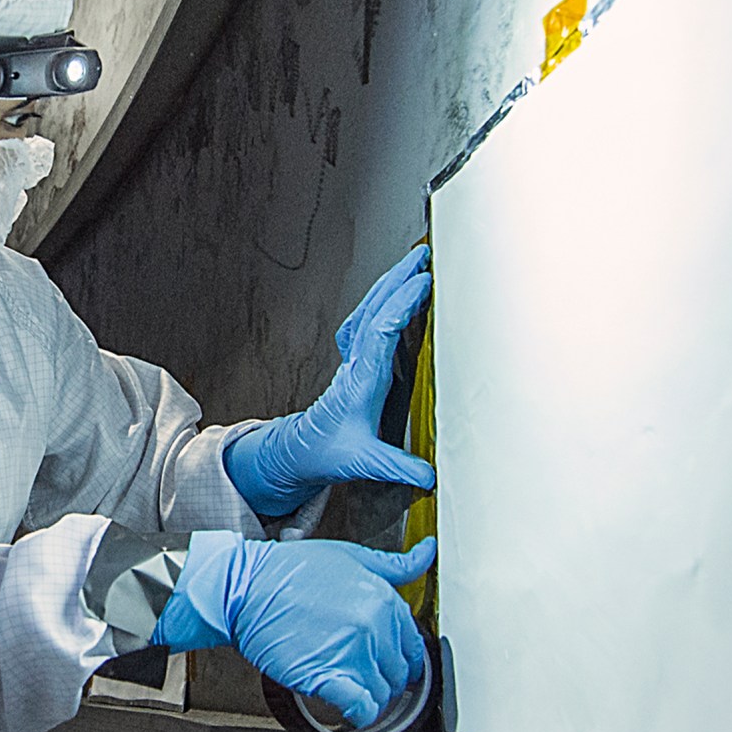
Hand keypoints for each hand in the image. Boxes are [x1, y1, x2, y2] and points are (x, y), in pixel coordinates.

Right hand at [153, 533, 434, 727]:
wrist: (245, 587)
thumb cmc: (292, 570)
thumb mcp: (352, 555)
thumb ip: (396, 564)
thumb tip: (428, 552)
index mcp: (385, 600)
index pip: (412, 645)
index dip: (401, 658)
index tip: (388, 662)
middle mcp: (374, 628)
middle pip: (399, 673)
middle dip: (386, 679)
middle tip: (364, 676)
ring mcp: (351, 654)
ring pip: (383, 694)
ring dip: (372, 698)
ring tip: (353, 690)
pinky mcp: (326, 676)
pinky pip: (360, 708)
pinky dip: (360, 714)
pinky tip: (350, 710)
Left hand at [223, 247, 435, 517]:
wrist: (300, 452)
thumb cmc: (329, 453)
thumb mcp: (365, 463)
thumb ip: (397, 467)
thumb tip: (431, 476)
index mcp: (361, 380)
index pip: (381, 331)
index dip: (401, 304)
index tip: (423, 283)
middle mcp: (356, 363)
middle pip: (375, 309)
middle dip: (398, 279)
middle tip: (423, 255)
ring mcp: (354, 359)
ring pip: (369, 310)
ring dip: (390, 284)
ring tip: (414, 263)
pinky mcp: (355, 361)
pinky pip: (368, 320)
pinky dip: (383, 300)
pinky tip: (395, 293)